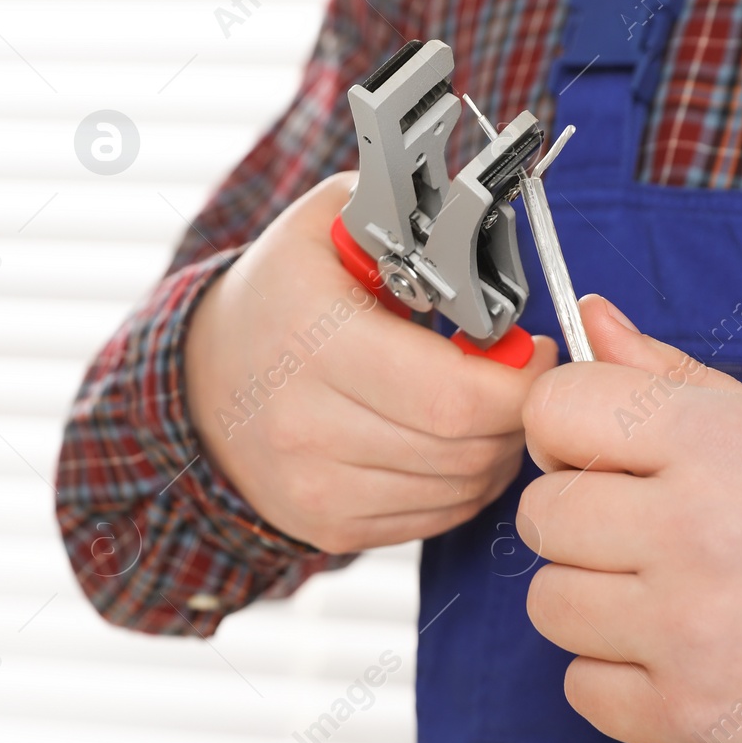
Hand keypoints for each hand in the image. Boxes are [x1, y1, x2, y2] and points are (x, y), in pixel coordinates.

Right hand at [186, 172, 557, 554]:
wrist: (205, 378)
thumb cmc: (283, 293)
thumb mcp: (329, 222)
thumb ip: (410, 215)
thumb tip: (487, 224)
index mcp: (315, 340)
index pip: (455, 396)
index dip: (521, 381)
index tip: (536, 350)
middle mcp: (306, 425)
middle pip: (467, 448)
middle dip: (519, 414)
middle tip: (521, 376)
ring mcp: (315, 487)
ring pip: (461, 488)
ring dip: (497, 448)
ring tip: (485, 404)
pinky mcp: (327, 527)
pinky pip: (437, 517)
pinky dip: (464, 482)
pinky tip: (450, 440)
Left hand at [518, 295, 741, 742]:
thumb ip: (673, 378)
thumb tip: (592, 319)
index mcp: (715, 443)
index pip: (556, 408)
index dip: (563, 429)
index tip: (595, 453)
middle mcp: (692, 530)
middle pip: (541, 513)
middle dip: (579, 522)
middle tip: (640, 536)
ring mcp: (685, 630)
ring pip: (548, 603)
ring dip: (592, 604)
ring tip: (663, 600)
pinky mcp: (686, 714)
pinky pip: (581, 687)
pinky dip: (617, 678)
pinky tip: (676, 659)